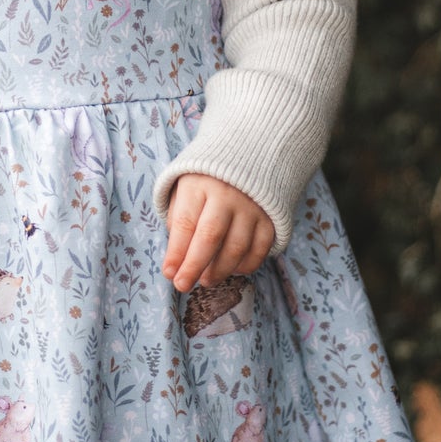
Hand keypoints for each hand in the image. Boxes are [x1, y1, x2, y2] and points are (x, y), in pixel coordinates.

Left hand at [162, 174, 275, 293]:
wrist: (252, 156)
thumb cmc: (208, 179)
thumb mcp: (185, 187)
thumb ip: (179, 217)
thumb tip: (177, 257)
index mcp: (199, 185)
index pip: (185, 223)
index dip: (176, 252)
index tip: (169, 273)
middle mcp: (227, 195)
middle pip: (210, 237)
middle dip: (194, 266)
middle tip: (182, 285)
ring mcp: (252, 207)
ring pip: (236, 248)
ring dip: (219, 271)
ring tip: (206, 280)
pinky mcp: (271, 218)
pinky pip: (260, 250)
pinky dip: (246, 266)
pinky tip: (232, 270)